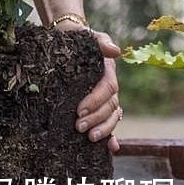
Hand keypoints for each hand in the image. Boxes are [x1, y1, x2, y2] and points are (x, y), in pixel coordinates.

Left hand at [75, 30, 121, 153]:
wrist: (68, 38)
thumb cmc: (78, 37)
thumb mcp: (89, 36)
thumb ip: (101, 41)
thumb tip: (115, 51)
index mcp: (108, 72)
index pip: (107, 89)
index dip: (95, 100)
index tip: (79, 110)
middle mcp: (109, 87)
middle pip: (109, 106)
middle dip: (96, 118)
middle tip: (78, 127)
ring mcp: (104, 97)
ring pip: (111, 116)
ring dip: (103, 129)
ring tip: (89, 138)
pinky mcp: (96, 104)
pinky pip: (108, 121)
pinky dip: (112, 135)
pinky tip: (111, 148)